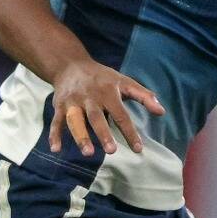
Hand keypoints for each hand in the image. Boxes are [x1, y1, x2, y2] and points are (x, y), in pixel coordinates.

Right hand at [48, 58, 163, 156]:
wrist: (71, 65)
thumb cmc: (103, 78)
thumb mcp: (125, 82)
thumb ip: (143, 96)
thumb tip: (162, 112)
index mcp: (108, 92)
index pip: (121, 114)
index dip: (129, 132)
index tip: (138, 149)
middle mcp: (90, 97)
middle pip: (96, 118)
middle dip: (103, 134)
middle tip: (112, 151)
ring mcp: (73, 102)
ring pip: (75, 121)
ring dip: (81, 136)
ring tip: (88, 153)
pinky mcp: (59, 106)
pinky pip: (56, 122)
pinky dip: (54, 135)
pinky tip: (56, 149)